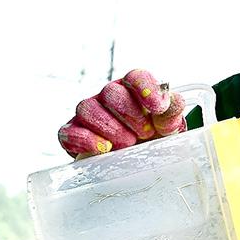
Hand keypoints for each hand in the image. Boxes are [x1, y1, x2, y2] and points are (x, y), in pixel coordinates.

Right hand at [57, 69, 187, 157]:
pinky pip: (68, 131)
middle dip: (131, 115)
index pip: (136, 77)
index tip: (157, 107)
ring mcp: (89, 114)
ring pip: (87, 108)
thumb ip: (172, 111)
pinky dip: (85, 140)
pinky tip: (104, 149)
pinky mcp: (73, 133)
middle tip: (145, 133)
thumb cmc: (154, 138)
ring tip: (128, 143)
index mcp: (134, 89)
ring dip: (110, 128)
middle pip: (111, 93)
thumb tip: (167, 102)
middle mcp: (109, 97)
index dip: (146, 89)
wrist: (138, 162)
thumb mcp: (169, 126)